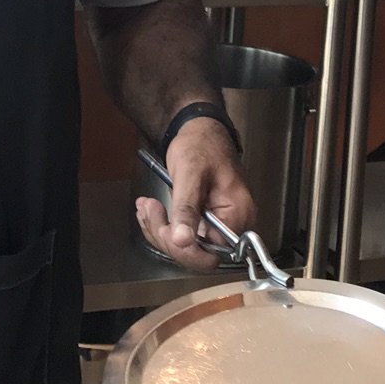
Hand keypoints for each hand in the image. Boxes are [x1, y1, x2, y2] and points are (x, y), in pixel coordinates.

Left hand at [135, 117, 254, 271]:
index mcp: (237, 214)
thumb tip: (182, 241)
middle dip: (167, 236)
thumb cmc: (201, 144)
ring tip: (147, 206)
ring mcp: (218, 223)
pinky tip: (151, 209)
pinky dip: (163, 224)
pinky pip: (183, 234)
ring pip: (185, 246)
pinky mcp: (204, 220)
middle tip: (150, 210)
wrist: (199, 130)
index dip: (185, 250)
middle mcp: (232, 224)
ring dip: (160, 229)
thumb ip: (187, 209)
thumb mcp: (190, 174)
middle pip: (197, 253)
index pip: (213, 254)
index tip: (165, 231)